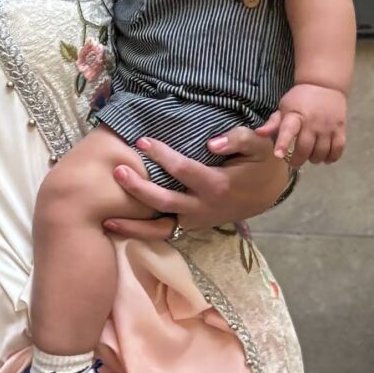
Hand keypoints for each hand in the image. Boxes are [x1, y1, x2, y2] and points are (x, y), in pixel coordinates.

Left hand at [101, 127, 292, 239]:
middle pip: (165, 202)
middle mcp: (204, 208)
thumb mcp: (259, 146)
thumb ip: (238, 139)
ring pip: (161, 229)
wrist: (267, 192)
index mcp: (218, 186)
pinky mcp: (191, 226)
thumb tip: (211, 143)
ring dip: (134, 226)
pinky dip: (143, 233)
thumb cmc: (260, 164)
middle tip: (117, 172)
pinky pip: (164, 233)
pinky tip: (119, 226)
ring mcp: (196, 221)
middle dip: (139, 189)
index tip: (142, 141)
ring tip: (107, 220)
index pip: (183, 170)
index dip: (162, 155)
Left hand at [257, 82, 347, 167]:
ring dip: (314, 159)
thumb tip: (257, 133)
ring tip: (310, 157)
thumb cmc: (300, 99)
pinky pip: (338, 148)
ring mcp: (328, 126)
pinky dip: (331, 157)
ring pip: (321, 152)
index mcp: (295, 116)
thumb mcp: (284, 107)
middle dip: (298, 160)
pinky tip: (325, 157)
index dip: (283, 143)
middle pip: (305, 148)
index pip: (288, 130)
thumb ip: (273, 123)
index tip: (279, 155)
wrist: (325, 85)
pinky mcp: (340, 128)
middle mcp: (312, 122)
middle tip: (295, 162)